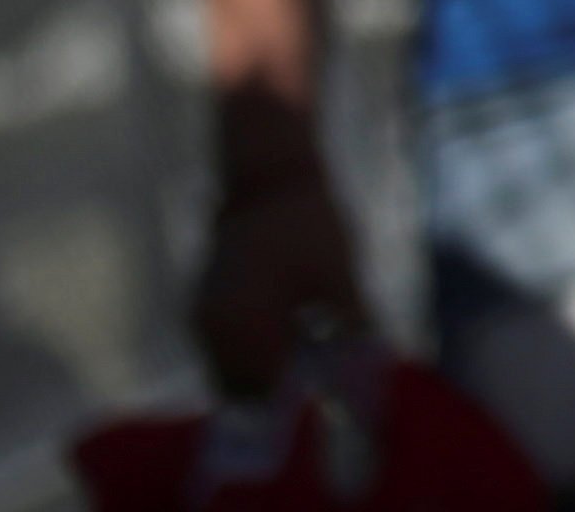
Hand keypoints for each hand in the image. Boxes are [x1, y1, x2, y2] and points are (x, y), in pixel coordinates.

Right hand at [193, 156, 371, 400]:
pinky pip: (223, 348)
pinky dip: (251, 351)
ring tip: (306, 346)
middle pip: (242, 388)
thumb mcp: (342, 275)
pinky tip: (287, 331)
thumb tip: (371, 367)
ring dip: (263, 370)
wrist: (269, 176)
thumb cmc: (310, 222)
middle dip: (279, 389)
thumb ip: (351, 327)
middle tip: (320, 372)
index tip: (326, 392)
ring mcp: (202, 318)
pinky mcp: (204, 306)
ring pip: (229, 371)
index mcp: (243, 325)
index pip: (264, 392)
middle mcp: (212, 329)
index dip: (297, 399)